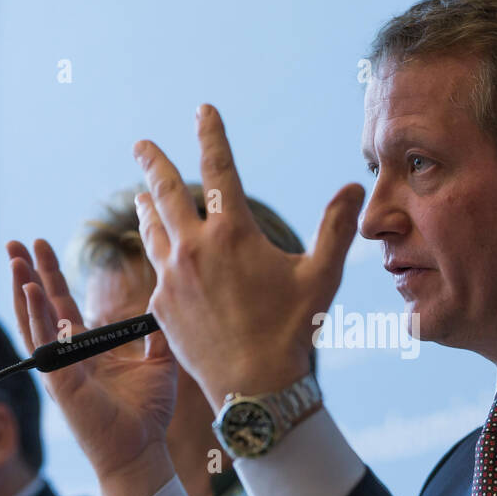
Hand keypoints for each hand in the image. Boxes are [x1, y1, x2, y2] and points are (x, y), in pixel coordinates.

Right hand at [6, 238, 176, 495]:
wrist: (143, 451)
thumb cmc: (148, 414)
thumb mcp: (159, 363)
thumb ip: (159, 335)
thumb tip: (169, 307)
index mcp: (86, 350)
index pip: (62, 304)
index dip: (51, 275)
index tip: (41, 245)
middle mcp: (66, 356)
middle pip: (41, 306)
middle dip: (28, 273)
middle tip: (15, 241)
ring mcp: (60, 369)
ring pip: (34, 321)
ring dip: (24, 288)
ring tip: (15, 258)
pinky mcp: (62, 382)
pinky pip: (46, 344)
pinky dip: (38, 316)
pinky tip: (31, 290)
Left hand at [134, 104, 364, 409]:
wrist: (253, 386)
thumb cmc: (292, 330)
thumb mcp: (322, 276)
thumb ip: (336, 228)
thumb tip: (355, 185)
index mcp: (232, 233)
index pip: (218, 168)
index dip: (211, 134)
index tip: (203, 109)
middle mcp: (194, 248)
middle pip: (165, 191)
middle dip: (153, 162)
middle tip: (141, 144)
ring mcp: (171, 277)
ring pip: (152, 229)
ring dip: (148, 206)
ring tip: (142, 196)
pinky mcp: (159, 305)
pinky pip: (155, 270)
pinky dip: (157, 254)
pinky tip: (158, 255)